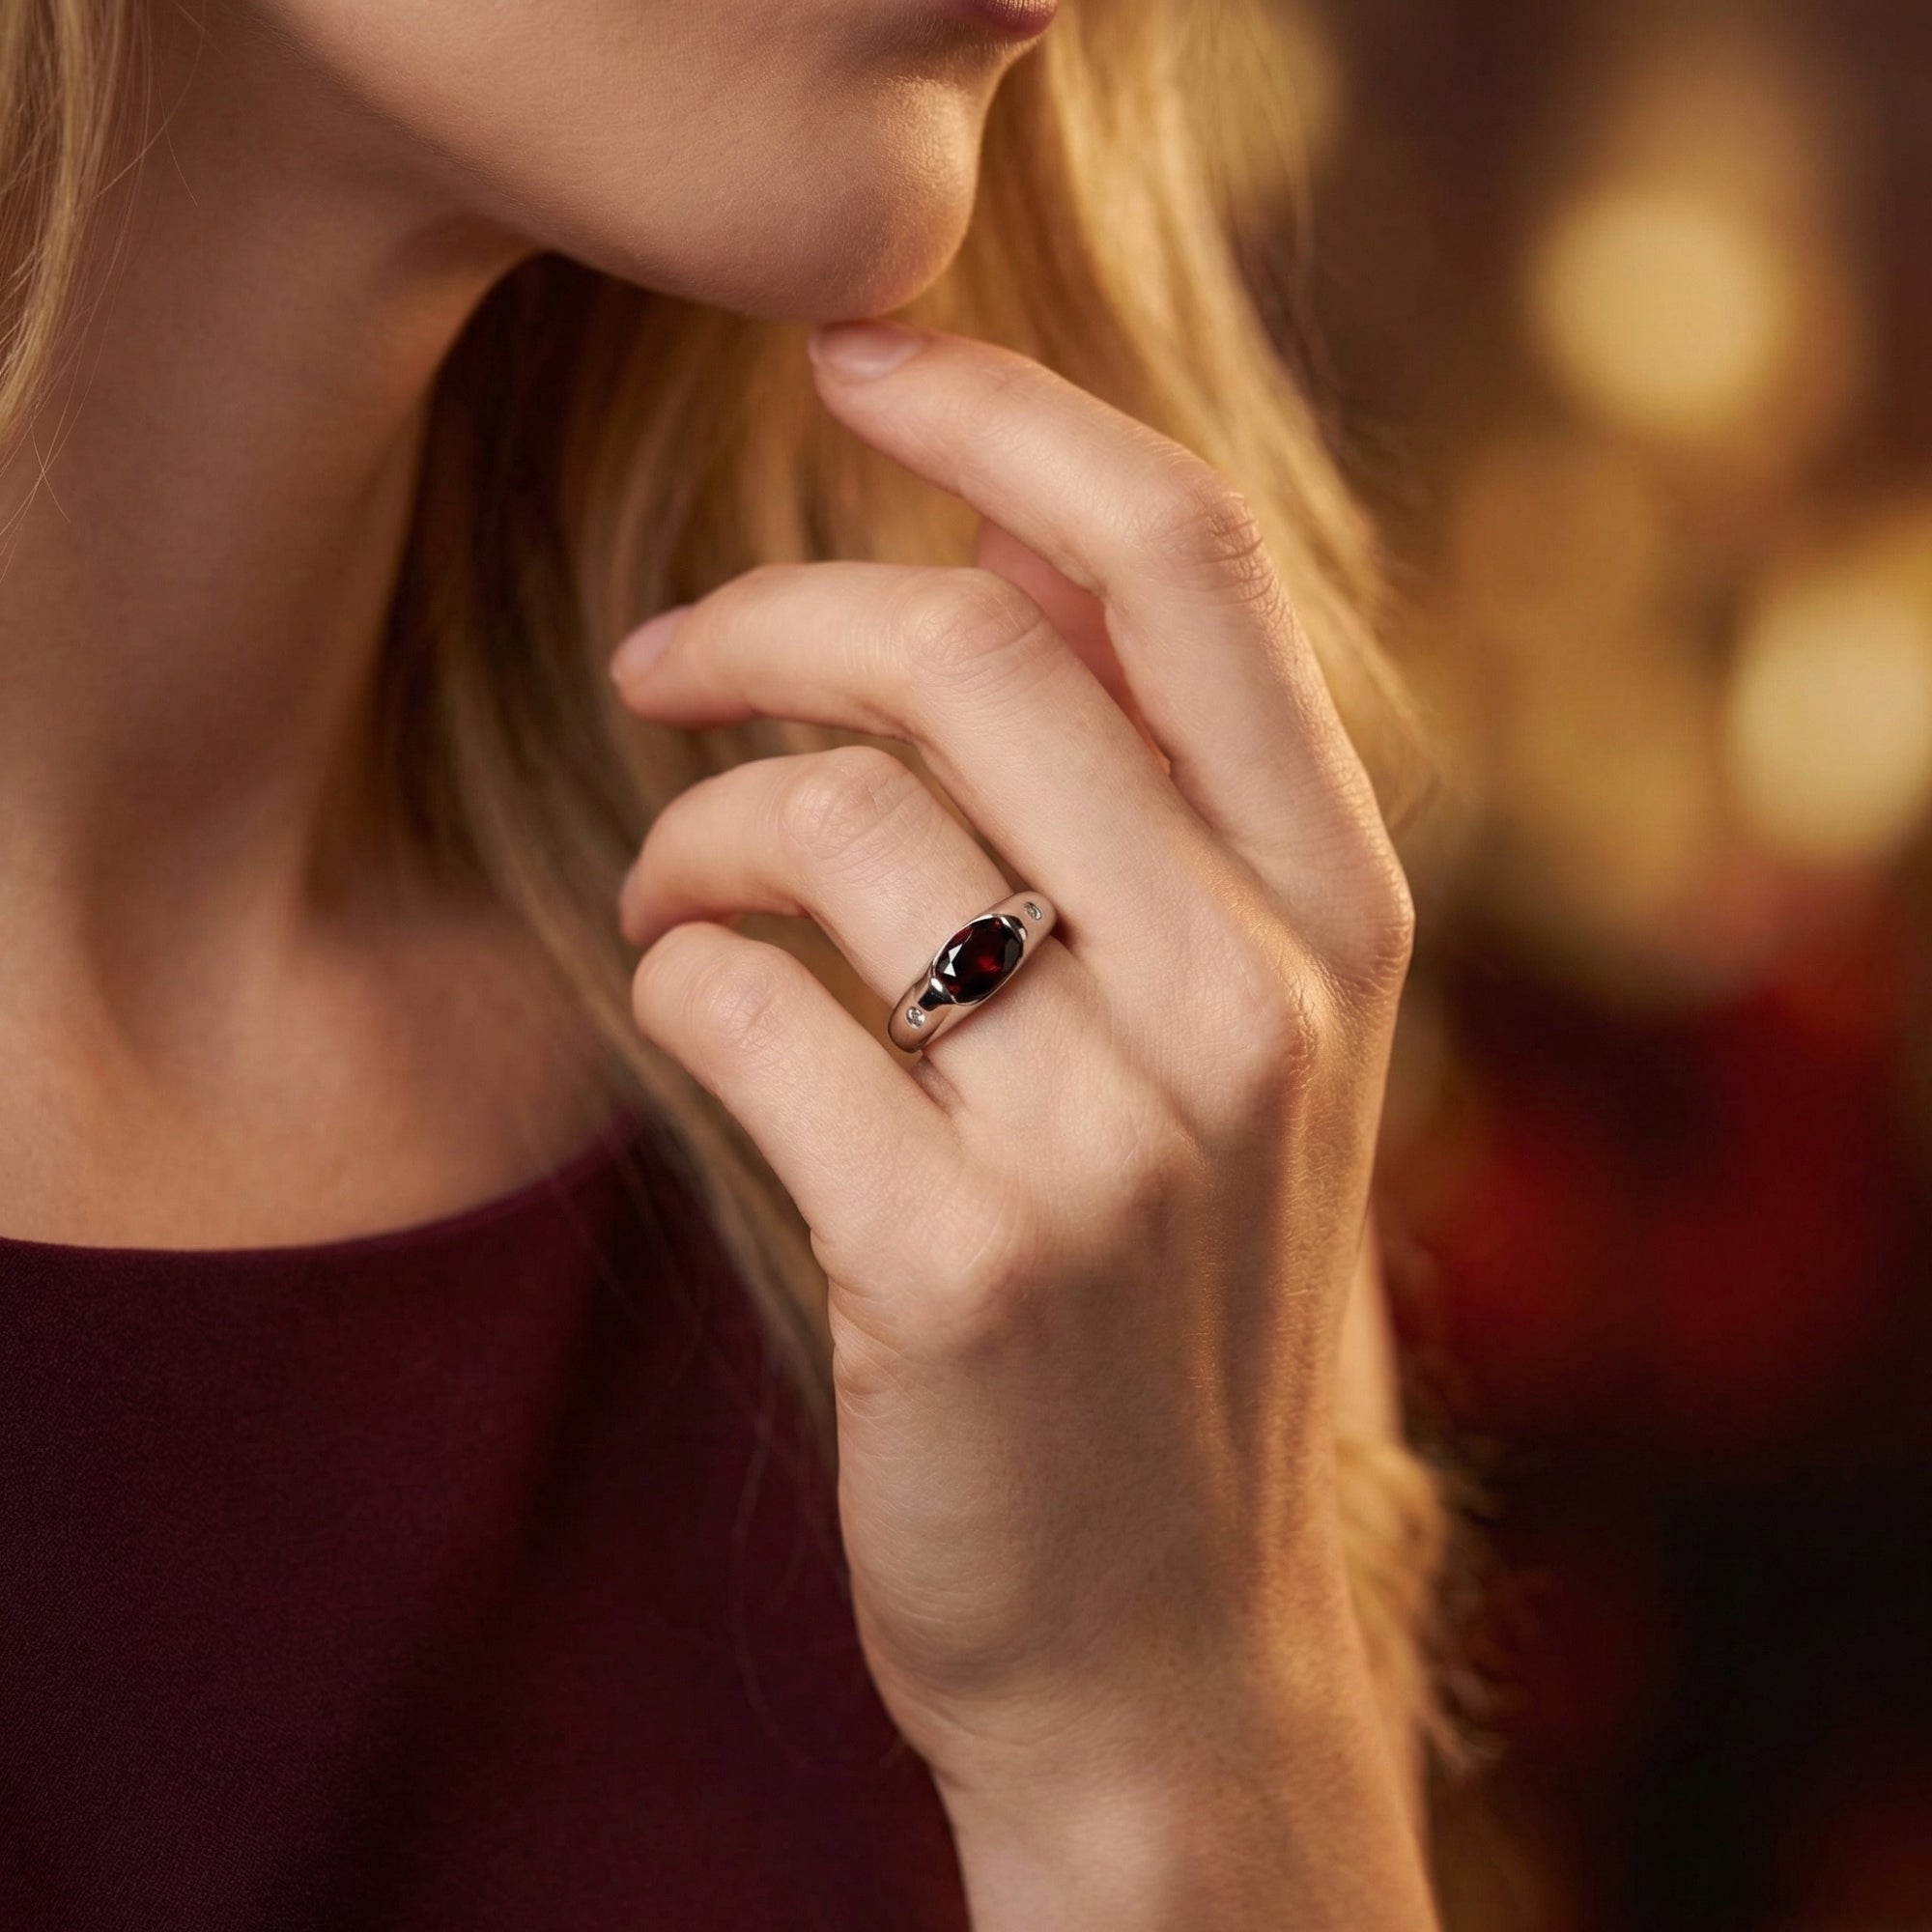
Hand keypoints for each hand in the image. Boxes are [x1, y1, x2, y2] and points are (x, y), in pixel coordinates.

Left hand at [610, 320, 1434, 1929]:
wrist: (1169, 1631)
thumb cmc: (1176, 1296)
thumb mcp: (1237, 1038)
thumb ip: (1159, 797)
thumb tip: (1013, 535)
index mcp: (1336, 913)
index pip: (1189, 563)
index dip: (1010, 416)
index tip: (857, 361)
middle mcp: (1255, 999)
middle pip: (974, 652)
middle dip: (772, 617)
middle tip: (665, 658)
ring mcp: (1114, 1141)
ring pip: (833, 826)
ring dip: (698, 824)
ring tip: (674, 883)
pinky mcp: (957, 1268)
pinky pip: (743, 1007)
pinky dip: (671, 974)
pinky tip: (685, 1007)